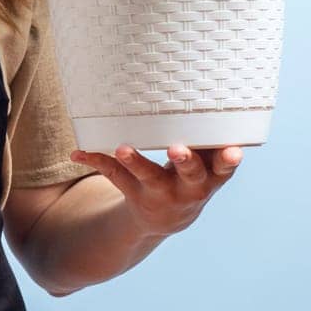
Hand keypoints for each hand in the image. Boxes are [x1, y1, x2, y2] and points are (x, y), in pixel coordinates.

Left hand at [70, 143, 242, 237]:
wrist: (168, 217)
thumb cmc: (192, 175)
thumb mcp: (208, 165)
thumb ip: (210, 140)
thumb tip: (210, 92)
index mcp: (211, 176)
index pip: (224, 169)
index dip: (228, 161)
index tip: (232, 152)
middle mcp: (188, 187)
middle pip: (190, 174)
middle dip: (185, 161)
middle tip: (177, 150)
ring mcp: (161, 192)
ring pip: (149, 176)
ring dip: (136, 161)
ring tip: (123, 149)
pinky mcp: (136, 193)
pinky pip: (115, 175)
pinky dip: (95, 160)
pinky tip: (78, 153)